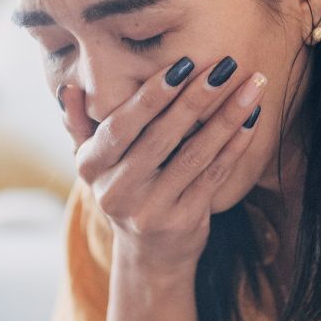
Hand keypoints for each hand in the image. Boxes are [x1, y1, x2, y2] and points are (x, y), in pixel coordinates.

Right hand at [64, 56, 266, 271]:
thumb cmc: (124, 190)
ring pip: (194, 155)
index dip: (151, 96)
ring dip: (226, 117)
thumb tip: (68, 89)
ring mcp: (151, 210)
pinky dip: (235, 145)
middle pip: (161, 137)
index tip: (182, 65)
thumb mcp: (93, 163)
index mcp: (91, 167)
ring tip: (252, 85)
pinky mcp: (184, 222)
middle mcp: (117, 191)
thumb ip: (78, 124)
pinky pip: (214, 176)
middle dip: (196, 98)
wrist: (148, 255)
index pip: (121, 126)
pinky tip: (252, 118)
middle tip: (225, 65)